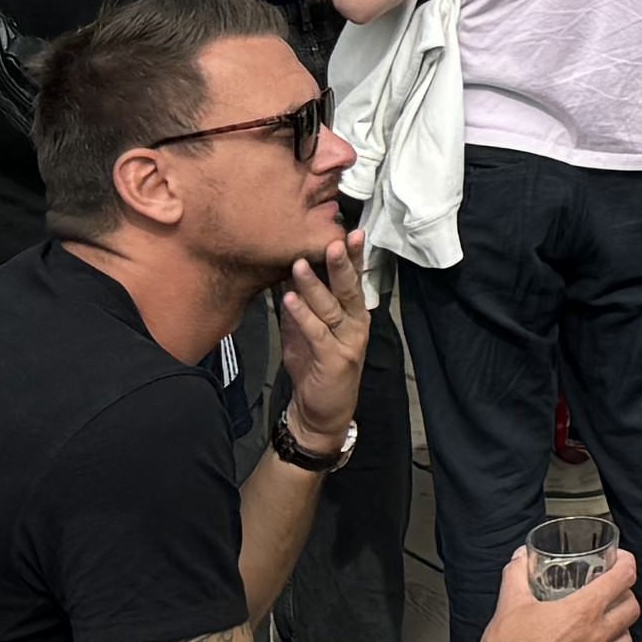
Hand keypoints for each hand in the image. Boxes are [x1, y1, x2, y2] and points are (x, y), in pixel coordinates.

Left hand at [271, 235, 368, 445]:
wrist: (321, 412)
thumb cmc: (315, 367)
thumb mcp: (305, 330)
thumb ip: (300, 304)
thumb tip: (284, 272)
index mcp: (353, 313)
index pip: (353, 279)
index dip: (353, 255)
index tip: (349, 230)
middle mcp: (356, 324)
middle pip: (349, 288)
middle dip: (342, 262)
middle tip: (333, 238)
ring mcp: (348, 342)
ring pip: (331, 308)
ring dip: (314, 285)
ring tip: (298, 264)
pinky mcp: (335, 360)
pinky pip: (317, 333)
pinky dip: (302, 315)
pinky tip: (289, 299)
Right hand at [473, 545, 636, 641]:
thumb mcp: (510, 602)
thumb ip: (517, 573)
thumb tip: (521, 558)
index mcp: (582, 612)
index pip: (623, 578)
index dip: (626, 563)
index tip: (620, 561)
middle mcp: (595, 637)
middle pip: (632, 608)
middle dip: (626, 595)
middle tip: (612, 592)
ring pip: (626, 641)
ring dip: (619, 628)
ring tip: (604, 624)